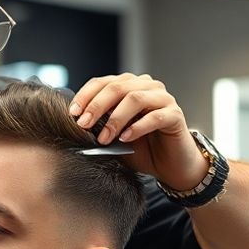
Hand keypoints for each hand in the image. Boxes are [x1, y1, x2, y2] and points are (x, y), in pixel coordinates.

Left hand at [69, 73, 208, 187]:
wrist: (169, 166)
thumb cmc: (140, 149)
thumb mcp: (113, 136)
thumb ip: (99, 126)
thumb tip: (76, 123)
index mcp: (129, 86)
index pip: (103, 82)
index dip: (86, 96)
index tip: (73, 113)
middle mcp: (147, 87)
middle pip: (118, 87)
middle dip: (97, 106)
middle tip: (84, 125)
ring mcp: (163, 99)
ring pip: (135, 98)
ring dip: (115, 118)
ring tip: (104, 138)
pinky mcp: (175, 115)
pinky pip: (155, 116)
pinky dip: (137, 127)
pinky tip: (126, 138)